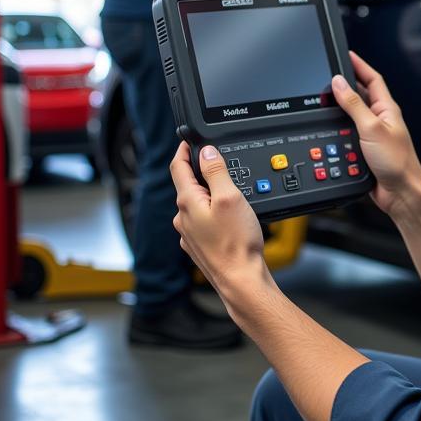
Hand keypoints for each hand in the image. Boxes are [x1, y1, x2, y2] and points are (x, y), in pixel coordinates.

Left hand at [170, 142, 269, 302]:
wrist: (241, 280)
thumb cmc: (236, 243)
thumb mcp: (230, 197)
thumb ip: (216, 171)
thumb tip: (206, 151)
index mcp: (187, 202)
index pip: (178, 167)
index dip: (184, 150)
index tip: (190, 140)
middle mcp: (183, 218)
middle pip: (187, 185)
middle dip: (201, 172)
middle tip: (218, 163)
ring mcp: (189, 234)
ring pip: (196, 205)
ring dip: (208, 194)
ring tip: (229, 192)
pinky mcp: (199, 246)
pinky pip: (202, 221)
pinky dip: (212, 213)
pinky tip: (228, 219)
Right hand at [331, 52, 420, 216]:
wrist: (401, 194)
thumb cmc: (398, 163)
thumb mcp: (371, 129)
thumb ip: (354, 105)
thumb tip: (339, 83)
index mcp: (387, 109)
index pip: (373, 79)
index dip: (359, 65)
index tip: (346, 54)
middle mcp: (380, 119)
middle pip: (359, 95)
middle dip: (344, 86)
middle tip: (327, 77)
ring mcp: (372, 134)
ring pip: (351, 115)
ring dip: (339, 110)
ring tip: (324, 100)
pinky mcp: (365, 149)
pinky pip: (348, 133)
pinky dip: (337, 130)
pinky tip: (330, 130)